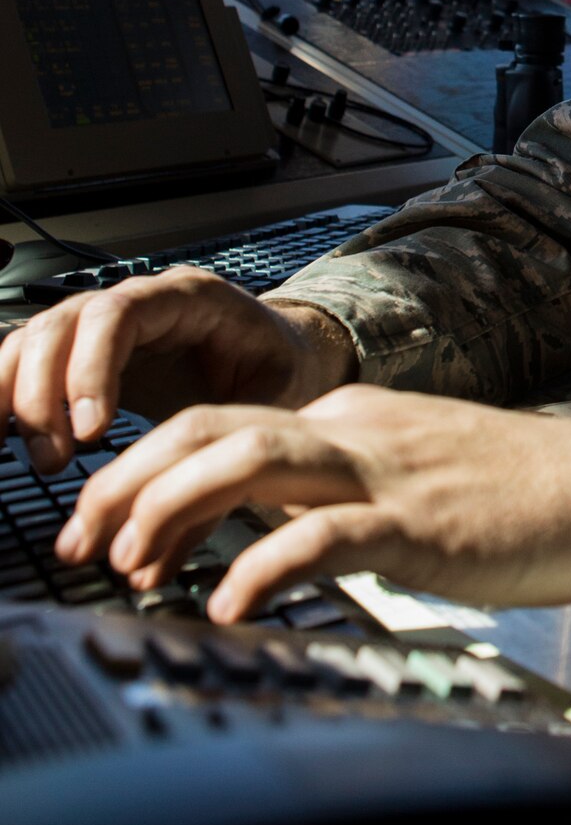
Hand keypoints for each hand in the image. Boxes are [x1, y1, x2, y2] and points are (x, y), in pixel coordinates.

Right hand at [0, 270, 356, 470]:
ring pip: (33, 339)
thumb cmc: (283, 369)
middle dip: (44, 393)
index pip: (117, 315)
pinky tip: (3, 439)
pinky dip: (7, 397)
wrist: (288, 353)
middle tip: (56, 460)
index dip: (91, 369)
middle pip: (61, 323)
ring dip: (18, 399)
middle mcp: (138, 301)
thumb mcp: (275, 402)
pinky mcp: (86, 353)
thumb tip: (182, 527)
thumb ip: (232, 452)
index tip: (89, 430)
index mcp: (188, 298)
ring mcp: (105, 323)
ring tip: (41, 461)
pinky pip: (28, 361)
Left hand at [54, 386, 570, 619]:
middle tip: (79, 542)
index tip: (110, 535)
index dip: (147, 477)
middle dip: (129, 480)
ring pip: (253, 458)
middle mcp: (357, 431)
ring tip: (127, 563)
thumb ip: (343, 493)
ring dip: (172, 506)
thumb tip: (267, 537)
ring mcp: (390, 471)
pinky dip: (263, 565)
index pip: (221, 429)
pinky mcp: (424, 522)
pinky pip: (325, 535)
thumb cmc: (528, 493)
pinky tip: (228, 602)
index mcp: (352, 420)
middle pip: (212, 428)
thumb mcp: (416, 477)